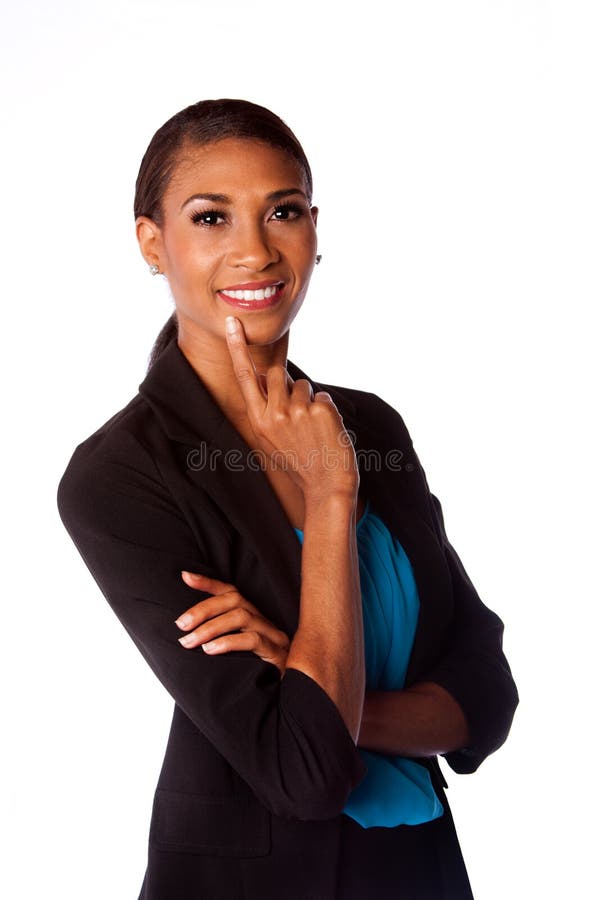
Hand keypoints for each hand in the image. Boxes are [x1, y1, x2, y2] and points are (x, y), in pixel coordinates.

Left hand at [176, 570, 289, 675]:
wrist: (283, 706)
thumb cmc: (254, 679)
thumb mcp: (234, 657)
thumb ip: (217, 642)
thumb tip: (185, 635)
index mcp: (253, 619)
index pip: (231, 592)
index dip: (208, 583)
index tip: (185, 576)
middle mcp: (264, 622)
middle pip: (234, 600)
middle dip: (204, 609)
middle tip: (180, 624)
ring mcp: (273, 636)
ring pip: (242, 617)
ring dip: (210, 627)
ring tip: (188, 641)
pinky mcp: (278, 654)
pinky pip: (253, 640)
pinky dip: (228, 642)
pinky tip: (210, 651)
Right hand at [224, 316, 358, 501]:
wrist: (326, 485)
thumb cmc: (300, 462)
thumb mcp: (272, 440)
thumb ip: (268, 410)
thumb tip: (270, 378)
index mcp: (258, 421)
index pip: (244, 376)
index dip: (237, 347)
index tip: (232, 322)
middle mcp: (274, 413)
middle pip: (276, 373)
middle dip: (287, 384)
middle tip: (297, 412)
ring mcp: (297, 411)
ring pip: (302, 385)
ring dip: (309, 401)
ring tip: (313, 430)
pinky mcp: (319, 409)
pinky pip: (322, 396)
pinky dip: (326, 411)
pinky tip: (326, 432)